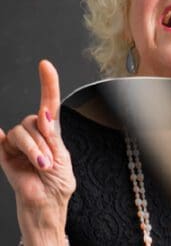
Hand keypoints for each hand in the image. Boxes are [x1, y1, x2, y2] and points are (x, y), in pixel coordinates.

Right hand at [0, 60, 74, 244]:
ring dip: (33, 148)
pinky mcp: (4, 156)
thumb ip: (52, 136)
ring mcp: (17, 145)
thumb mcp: (63, 158)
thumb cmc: (58, 184)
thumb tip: (44, 115)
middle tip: (49, 161)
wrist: (47, 206)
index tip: (45, 66)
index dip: (48, 84)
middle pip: (33, 121)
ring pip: (20, 132)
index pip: (49, 103)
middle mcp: (33, 135)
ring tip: (41, 165)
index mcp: (51, 133)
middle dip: (43, 140)